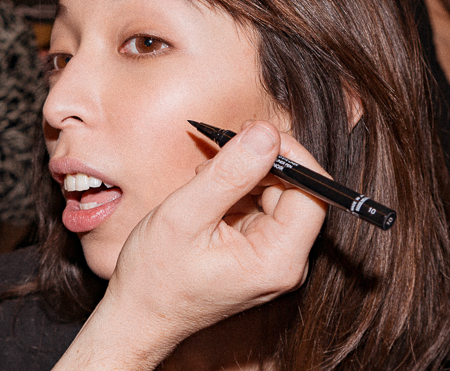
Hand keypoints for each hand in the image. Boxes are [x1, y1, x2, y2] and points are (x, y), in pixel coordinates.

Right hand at [54, 121, 327, 369]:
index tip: (253, 134)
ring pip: (275, 197)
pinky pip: (258, 210)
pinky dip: (235, 193)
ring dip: (244, 176)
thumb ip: (228, 174)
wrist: (137, 316)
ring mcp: (271, 260)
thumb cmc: (155, 276)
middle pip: (294, 193)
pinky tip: (206, 194)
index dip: (290, 157)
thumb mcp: (185, 215)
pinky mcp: (256, 255)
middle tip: (218, 150)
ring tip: (203, 178)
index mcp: (277, 260)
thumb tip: (265, 133)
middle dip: (260, 164)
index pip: (312, 194)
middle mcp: (284, 263)